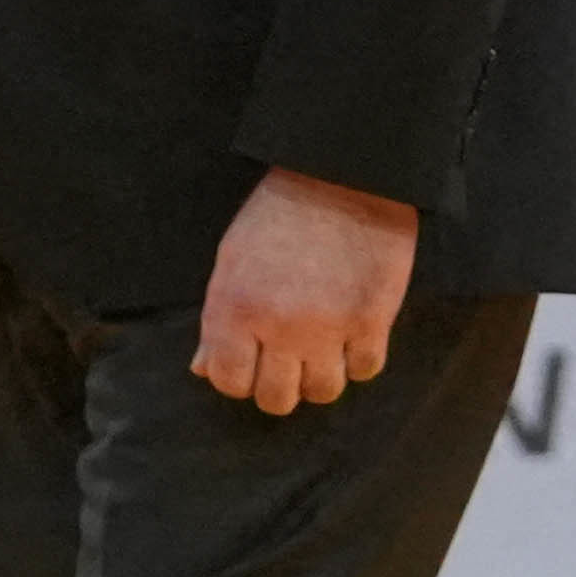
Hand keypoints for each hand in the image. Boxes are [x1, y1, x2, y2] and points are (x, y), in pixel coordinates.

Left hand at [192, 166, 416, 415]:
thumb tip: (204, 369)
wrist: (341, 177)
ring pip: (324, 392)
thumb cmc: (277, 215)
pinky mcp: (371, 321)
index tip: (250, 362)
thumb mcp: (232, 259)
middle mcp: (277, 326)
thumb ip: (217, 320)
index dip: (239, 377)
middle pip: (276, 399)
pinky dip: (359, 359)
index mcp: (233, 308)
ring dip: (320, 375)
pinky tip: (352, 334)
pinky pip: (365, 371)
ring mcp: (327, 328)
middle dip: (279, 385)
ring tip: (321, 348)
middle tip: (286, 360)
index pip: (229, 382)